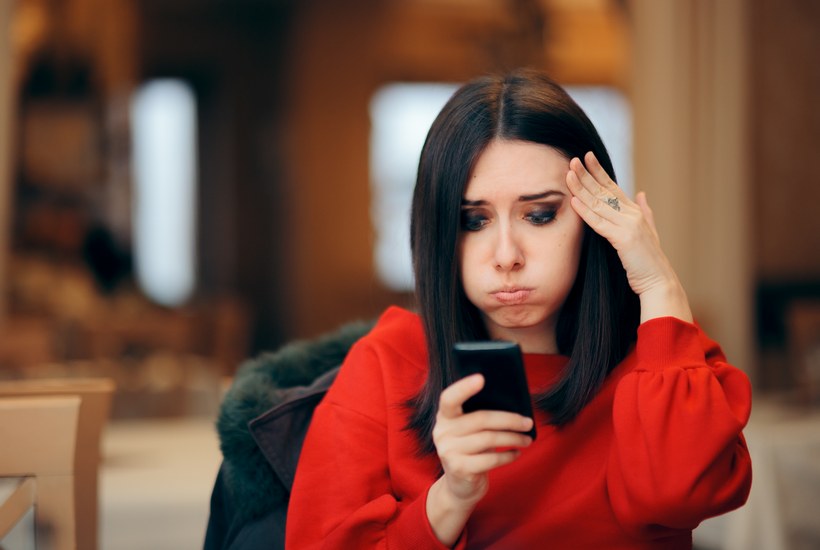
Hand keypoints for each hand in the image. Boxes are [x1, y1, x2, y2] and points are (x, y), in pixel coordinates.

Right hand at [426, 374, 532, 543]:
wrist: (460, 486)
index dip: (464, 387)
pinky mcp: (458, 469)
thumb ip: (480, 417)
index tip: (482, 378)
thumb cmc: (471, 450)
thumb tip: (513, 406)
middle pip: (480, 419)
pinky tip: (516, 453)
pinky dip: (508, 456)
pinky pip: (490, 459)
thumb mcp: (471, 431)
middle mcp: (442, 432)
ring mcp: (448, 451)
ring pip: (489, 439)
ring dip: (513, 438)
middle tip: (528, 422)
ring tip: (527, 439)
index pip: (449, 398)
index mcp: (444, 416)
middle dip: (509, 420)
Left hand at [566, 152, 692, 322]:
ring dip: (582, 188)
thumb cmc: (649, 260)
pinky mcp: (624, 239)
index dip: (599, 171)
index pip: (613, 186)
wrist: (659, 280)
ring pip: (599, 203)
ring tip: (569, 175)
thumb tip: (641, 193)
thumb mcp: (648, 231)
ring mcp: (628, 225)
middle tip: (573, 160)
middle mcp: (632, 214)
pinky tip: (574, 201)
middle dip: (587, 174)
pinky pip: (599, 223)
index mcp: (634, 211)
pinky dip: (585, 211)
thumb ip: (645, 211)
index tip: (586, 157)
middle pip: (604, 190)